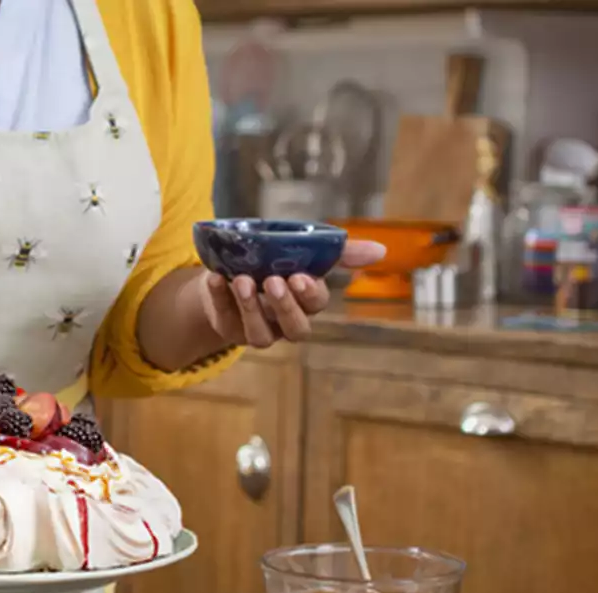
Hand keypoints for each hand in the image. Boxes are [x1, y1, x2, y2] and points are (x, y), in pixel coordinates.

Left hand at [199, 240, 385, 348]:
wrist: (227, 270)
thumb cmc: (272, 262)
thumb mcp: (302, 252)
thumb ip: (338, 252)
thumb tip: (382, 251)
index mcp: (306, 302)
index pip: (316, 305)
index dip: (309, 294)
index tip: (299, 277)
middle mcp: (285, 322)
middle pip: (295, 329)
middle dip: (285, 306)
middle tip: (273, 281)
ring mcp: (257, 329)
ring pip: (261, 335)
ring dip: (251, 308)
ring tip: (242, 281)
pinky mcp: (228, 328)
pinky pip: (225, 319)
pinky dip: (219, 298)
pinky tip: (216, 278)